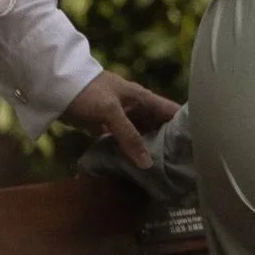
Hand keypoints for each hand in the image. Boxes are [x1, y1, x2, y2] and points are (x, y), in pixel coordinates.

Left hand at [60, 70, 179, 170]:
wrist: (57, 87)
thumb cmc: (87, 92)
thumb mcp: (110, 113)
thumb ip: (129, 136)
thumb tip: (147, 163)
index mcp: (143, 98)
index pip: (172, 111)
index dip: (186, 125)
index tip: (198, 144)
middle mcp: (137, 106)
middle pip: (160, 125)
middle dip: (170, 141)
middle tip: (182, 164)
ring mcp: (123, 116)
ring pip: (143, 133)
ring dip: (151, 147)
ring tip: (164, 168)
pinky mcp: (108, 125)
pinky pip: (126, 139)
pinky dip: (132, 150)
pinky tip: (137, 164)